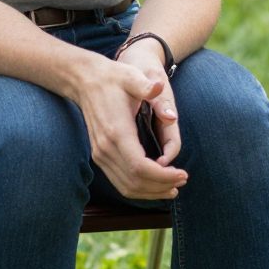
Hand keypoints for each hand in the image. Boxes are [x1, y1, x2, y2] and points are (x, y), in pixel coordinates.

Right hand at [71, 54, 187, 199]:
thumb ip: (146, 85)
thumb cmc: (113, 78)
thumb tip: (160, 86)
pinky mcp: (99, 156)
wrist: (85, 81)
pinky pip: (119, 181)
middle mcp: (106, 148)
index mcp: (117, 132)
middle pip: (135, 182)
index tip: (183, 174)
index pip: (140, 167)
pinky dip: (138, 188)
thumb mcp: (131, 77)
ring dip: (150, 192)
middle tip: (182, 181)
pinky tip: (154, 184)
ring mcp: (100, 154)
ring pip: (126, 187)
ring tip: (172, 188)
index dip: (163, 177)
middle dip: (161, 187)